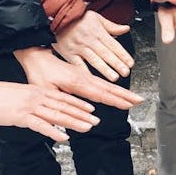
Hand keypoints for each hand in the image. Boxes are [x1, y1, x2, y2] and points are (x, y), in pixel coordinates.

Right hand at [0, 70, 99, 142]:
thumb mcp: (19, 94)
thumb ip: (31, 100)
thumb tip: (39, 110)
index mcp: (37, 91)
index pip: (62, 97)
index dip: (79, 104)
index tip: (91, 109)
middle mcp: (37, 97)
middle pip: (64, 106)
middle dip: (82, 114)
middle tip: (97, 121)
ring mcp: (30, 106)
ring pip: (57, 115)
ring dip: (74, 122)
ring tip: (87, 128)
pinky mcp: (21, 116)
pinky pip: (40, 125)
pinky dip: (53, 131)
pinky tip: (63, 137)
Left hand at [12, 47, 142, 109]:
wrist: (35, 56)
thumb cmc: (38, 73)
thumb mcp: (46, 90)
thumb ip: (61, 103)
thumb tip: (74, 118)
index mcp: (77, 82)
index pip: (100, 94)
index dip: (115, 100)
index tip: (128, 105)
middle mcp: (84, 78)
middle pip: (109, 89)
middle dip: (125, 95)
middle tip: (140, 101)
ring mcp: (85, 76)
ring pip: (107, 86)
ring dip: (122, 92)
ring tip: (134, 98)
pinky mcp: (83, 76)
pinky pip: (101, 83)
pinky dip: (112, 89)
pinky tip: (117, 93)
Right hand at [52, 10, 133, 81]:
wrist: (55, 16)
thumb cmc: (78, 18)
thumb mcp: (96, 18)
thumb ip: (112, 26)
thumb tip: (126, 29)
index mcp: (97, 32)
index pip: (113, 45)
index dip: (123, 55)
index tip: (130, 63)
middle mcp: (89, 40)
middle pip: (105, 53)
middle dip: (117, 64)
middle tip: (125, 72)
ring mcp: (78, 47)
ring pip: (94, 60)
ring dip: (105, 70)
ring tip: (114, 78)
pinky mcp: (68, 54)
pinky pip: (78, 64)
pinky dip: (85, 72)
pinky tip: (92, 80)